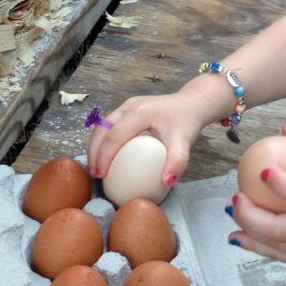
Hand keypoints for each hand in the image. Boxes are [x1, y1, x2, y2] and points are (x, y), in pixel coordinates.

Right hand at [86, 87, 211, 185]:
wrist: (191, 104)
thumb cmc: (186, 121)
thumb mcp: (185, 142)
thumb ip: (177, 162)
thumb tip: (166, 182)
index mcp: (139, 113)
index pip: (114, 136)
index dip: (104, 157)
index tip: (102, 176)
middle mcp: (129, 106)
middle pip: (102, 129)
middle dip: (94, 152)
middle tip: (94, 174)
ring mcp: (127, 106)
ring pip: (102, 126)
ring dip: (96, 146)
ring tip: (96, 167)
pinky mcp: (127, 109)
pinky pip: (108, 125)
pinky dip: (103, 140)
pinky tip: (105, 156)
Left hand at [227, 123, 285, 267]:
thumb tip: (284, 128)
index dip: (282, 185)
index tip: (262, 170)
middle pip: (281, 230)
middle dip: (250, 215)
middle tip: (235, 196)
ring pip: (277, 247)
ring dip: (248, 232)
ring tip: (232, 212)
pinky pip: (282, 256)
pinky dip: (258, 246)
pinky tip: (240, 235)